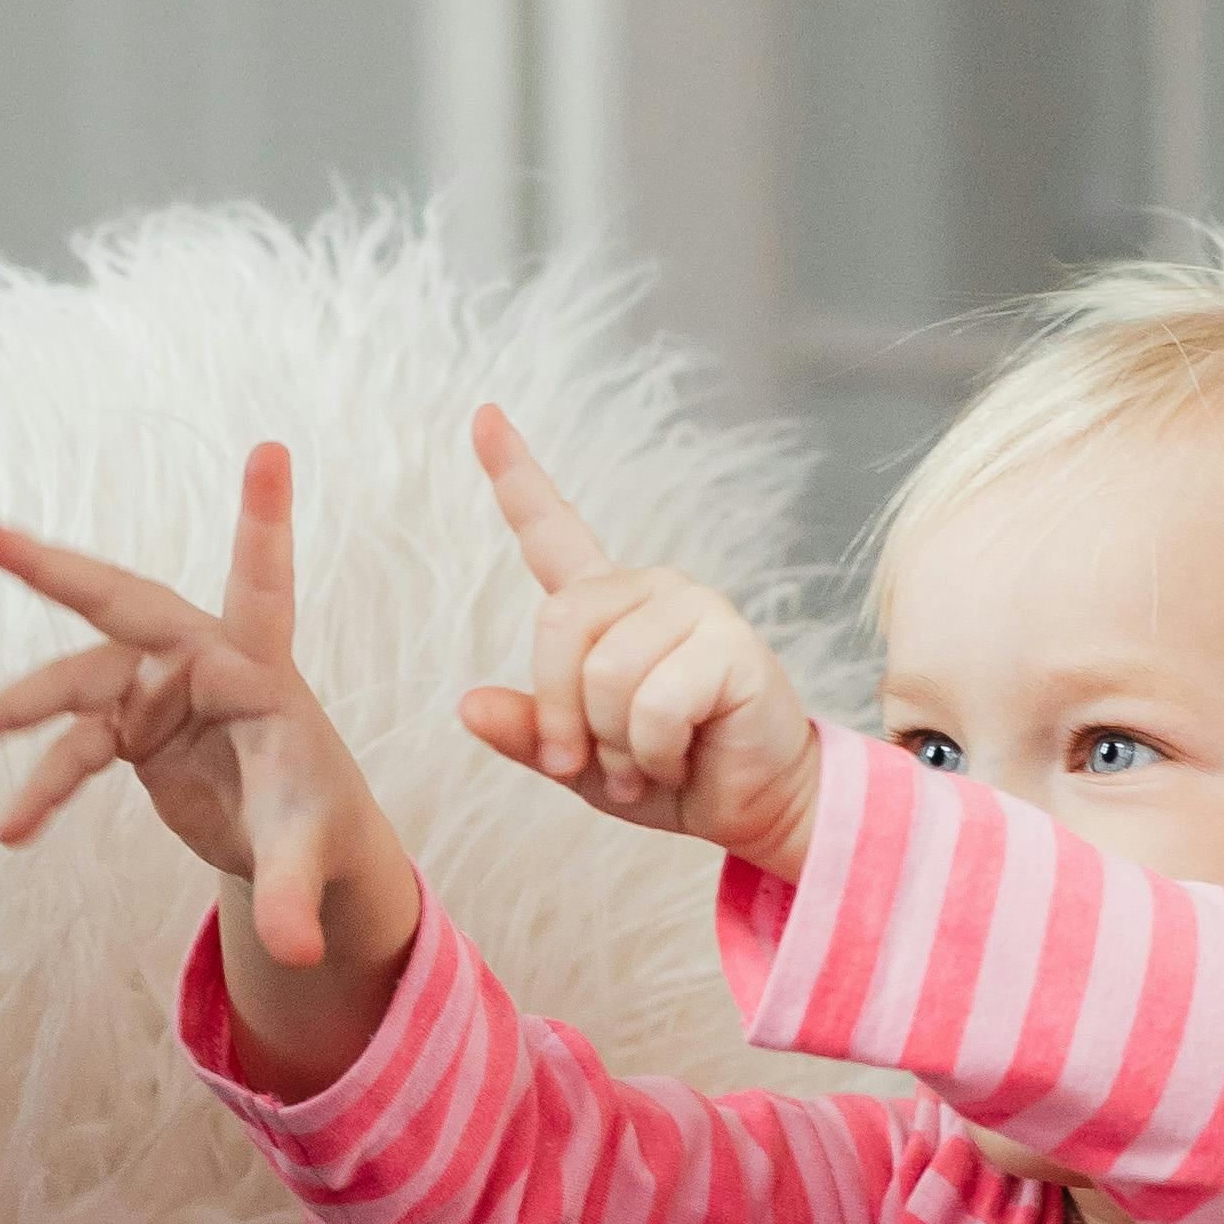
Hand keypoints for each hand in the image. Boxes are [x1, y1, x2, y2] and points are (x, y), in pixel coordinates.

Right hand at [0, 443, 421, 1087]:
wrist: (296, 845)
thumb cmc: (320, 828)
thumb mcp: (310, 860)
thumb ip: (296, 899)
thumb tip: (296, 954)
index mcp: (261, 671)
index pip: (259, 588)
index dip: (261, 522)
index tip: (271, 451)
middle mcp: (202, 662)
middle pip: (121, 600)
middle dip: (49, 566)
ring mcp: (158, 690)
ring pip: (72, 684)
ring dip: (11, 710)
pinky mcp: (130, 727)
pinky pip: (70, 746)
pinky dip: (39, 784)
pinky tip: (11, 829)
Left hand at [458, 409, 822, 877]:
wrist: (755, 807)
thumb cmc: (669, 777)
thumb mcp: (579, 763)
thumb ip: (529, 733)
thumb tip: (468, 706)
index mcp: (606, 607)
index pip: (551, 528)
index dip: (513, 474)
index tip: (483, 416)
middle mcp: (648, 590)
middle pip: (559, 627)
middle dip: (560, 715)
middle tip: (585, 767)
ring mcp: (693, 607)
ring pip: (605, 674)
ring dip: (615, 746)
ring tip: (647, 765)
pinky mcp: (730, 641)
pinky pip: (652, 702)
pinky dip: (654, 752)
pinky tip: (682, 756)